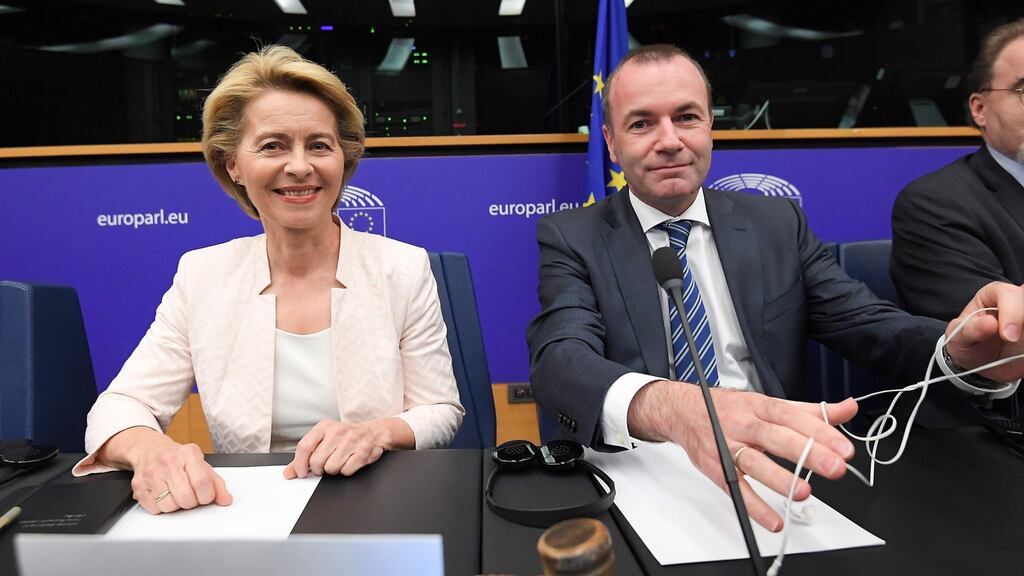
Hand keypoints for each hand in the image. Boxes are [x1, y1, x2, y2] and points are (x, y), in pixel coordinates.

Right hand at [118, 430, 231, 514]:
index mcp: (189, 454)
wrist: (149, 449)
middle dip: (192, 502)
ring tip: (175, 492)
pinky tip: (163, 494)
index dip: (207, 496)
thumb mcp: (201, 464)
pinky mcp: (138, 485)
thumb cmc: (178, 458)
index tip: (206, 496)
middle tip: (190, 494)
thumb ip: (216, 483)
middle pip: (186, 498)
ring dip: (176, 505)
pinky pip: (154, 509)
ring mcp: (151, 473)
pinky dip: (161, 507)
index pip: (202, 482)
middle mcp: (169, 462)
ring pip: (170, 506)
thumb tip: (226, 500)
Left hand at [284, 418, 411, 478]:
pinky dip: (346, 471)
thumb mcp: (324, 440)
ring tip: (339, 461)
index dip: (300, 464)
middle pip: (316, 461)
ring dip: (334, 470)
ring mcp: (351, 441)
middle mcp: (337, 431)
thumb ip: (305, 456)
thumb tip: (289, 472)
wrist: (374, 433)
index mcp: (324, 426)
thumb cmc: (346, 437)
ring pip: (331, 468)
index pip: (304, 446)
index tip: (301, 472)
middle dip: (319, 469)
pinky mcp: (363, 451)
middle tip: (324, 466)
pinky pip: (346, 471)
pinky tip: (350, 461)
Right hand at [628, 382, 856, 531]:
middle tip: (834, 467)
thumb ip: (810, 410)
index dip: (819, 431)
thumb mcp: (768, 403)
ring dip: (779, 478)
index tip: (844, 447)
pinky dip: (754, 506)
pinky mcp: (717, 468)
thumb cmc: (729, 409)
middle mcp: (744, 424)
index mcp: (761, 406)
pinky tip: (774, 519)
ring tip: (804, 492)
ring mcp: (728, 446)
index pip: (792, 416)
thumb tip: (846, 409)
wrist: (684, 411)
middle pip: (776, 437)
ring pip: (754, 463)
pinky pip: (735, 489)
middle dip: (807, 452)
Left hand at [945, 282, 1023, 381]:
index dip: (1012, 313)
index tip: (1008, 336)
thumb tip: (989, 323)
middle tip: (1014, 340)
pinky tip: (1023, 353)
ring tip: (1021, 347)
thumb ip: (970, 330)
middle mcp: (1019, 301)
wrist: (979, 364)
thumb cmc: (967, 343)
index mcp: (995, 295)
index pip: (1010, 295)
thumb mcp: (958, 338)